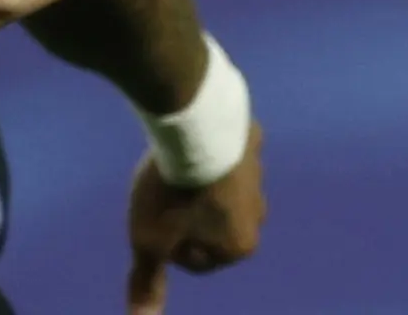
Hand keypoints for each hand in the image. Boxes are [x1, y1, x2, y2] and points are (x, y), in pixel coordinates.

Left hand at [126, 122, 265, 314]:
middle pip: (211, 222)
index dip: (168, 239)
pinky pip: (228, 148)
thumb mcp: (149, 242)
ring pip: (220, 185)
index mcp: (240, 245)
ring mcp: (259, 173)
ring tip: (174, 164)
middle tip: (164, 192)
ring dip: (199, 179)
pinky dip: (212, 147)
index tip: (159, 219)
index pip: (193, 257)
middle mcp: (258, 214)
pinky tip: (193, 137)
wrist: (195, 127)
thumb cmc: (172, 194)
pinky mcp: (252, 137)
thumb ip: (148, 281)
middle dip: (188, 211)